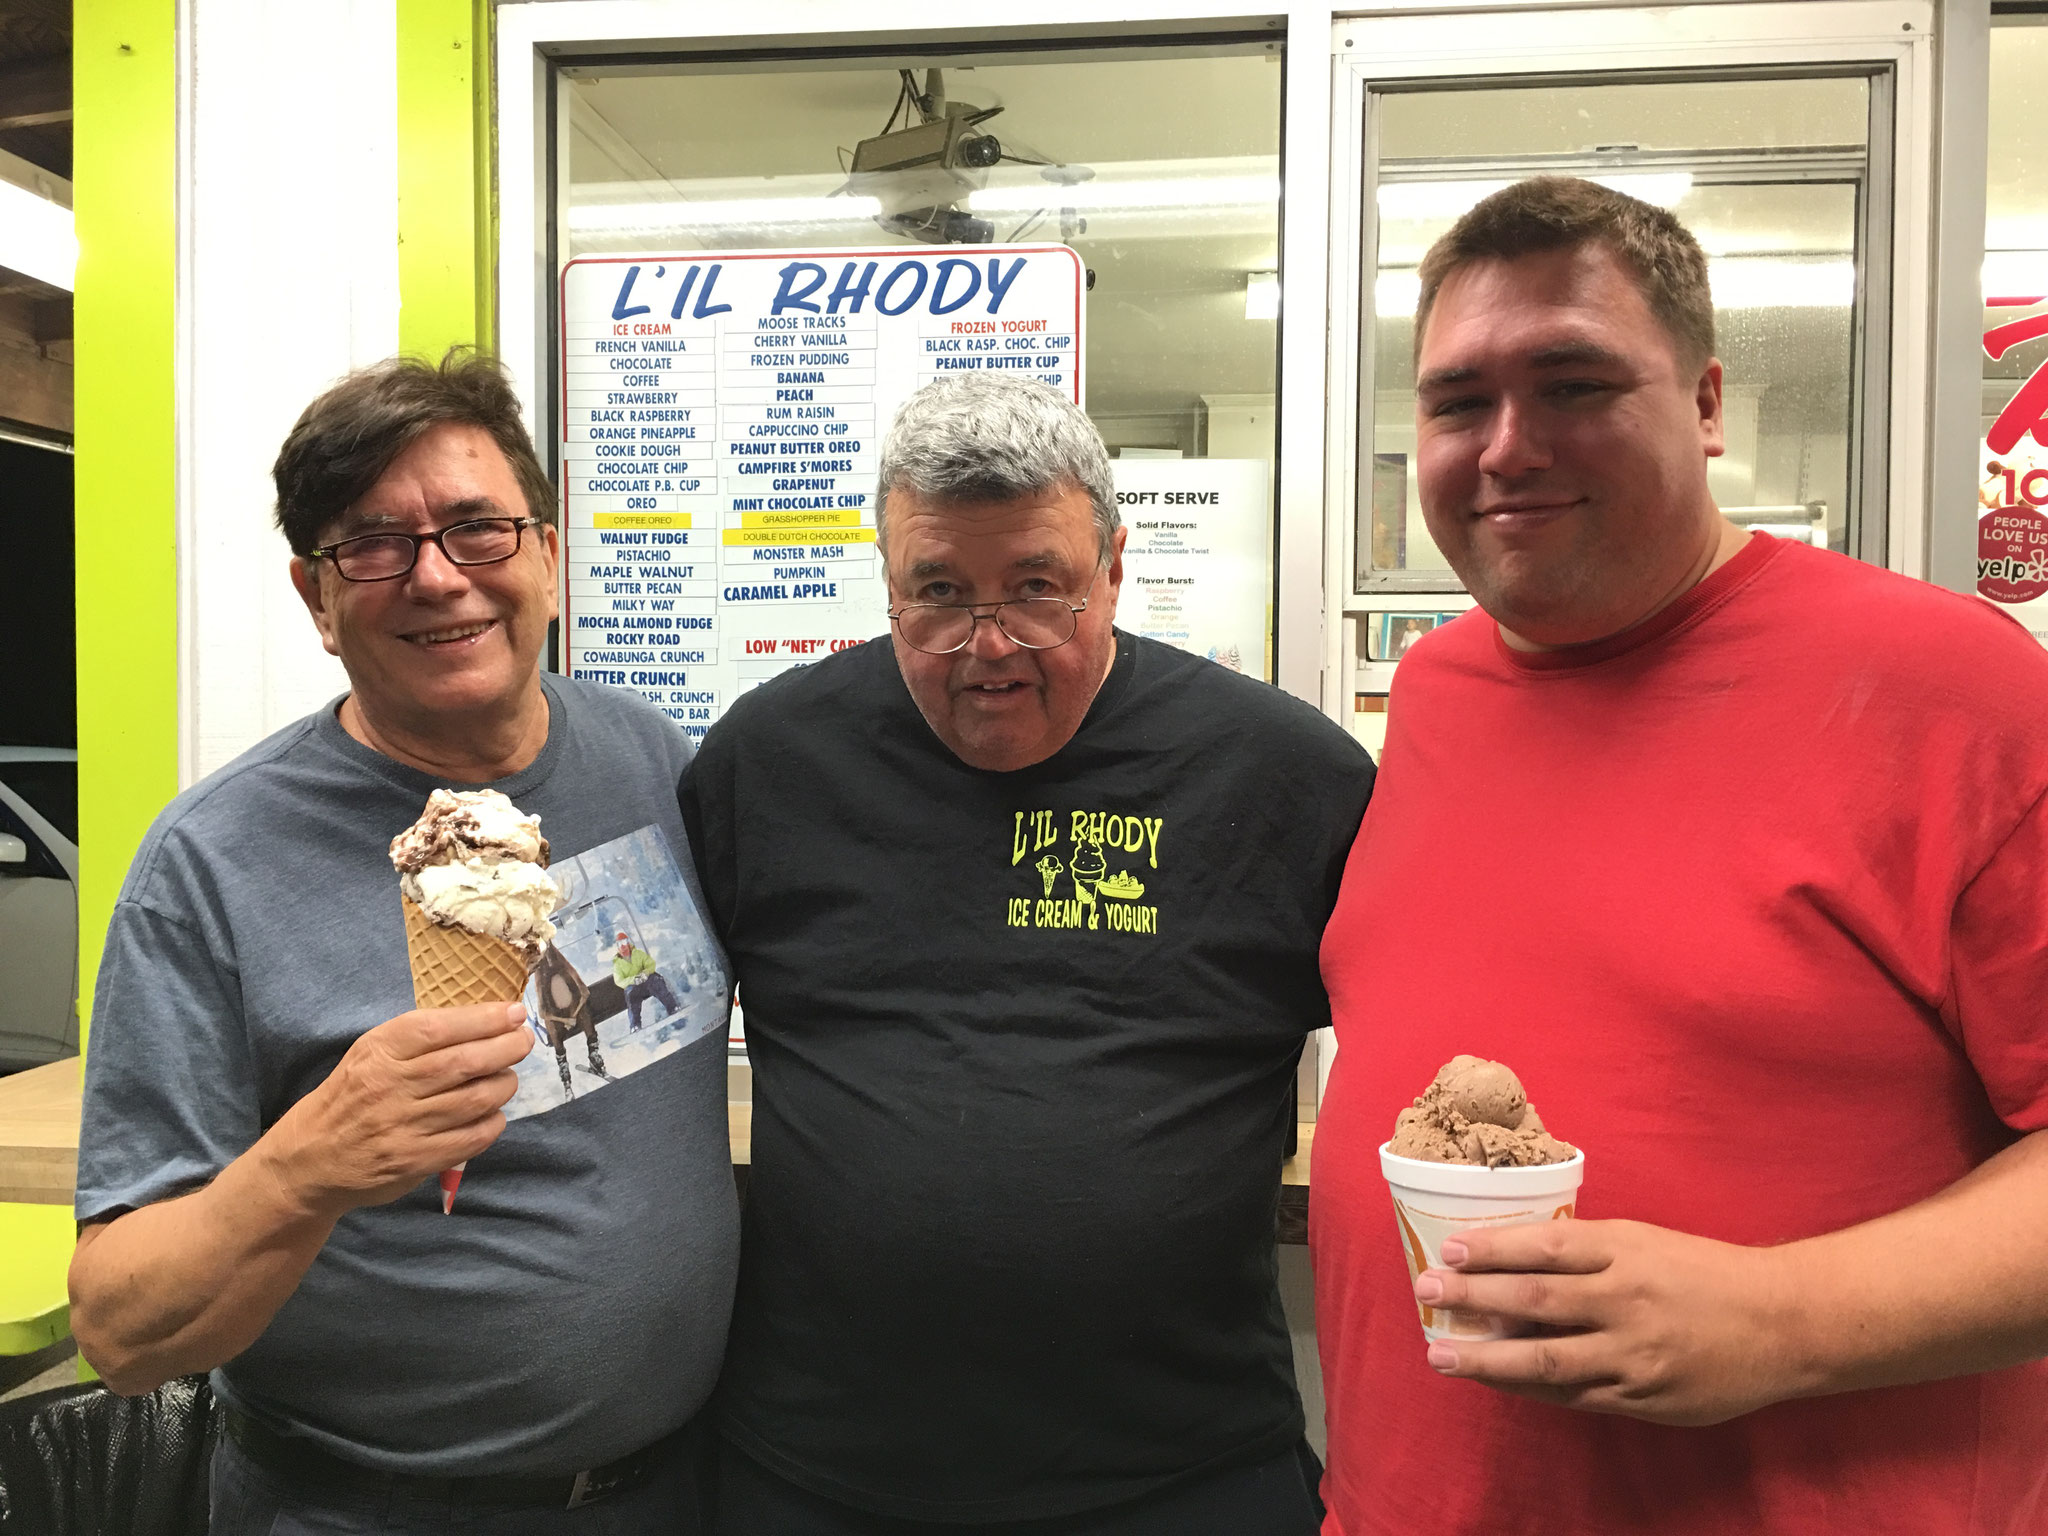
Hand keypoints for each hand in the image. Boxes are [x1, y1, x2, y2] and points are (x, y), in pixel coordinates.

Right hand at [258, 1003, 532, 1215]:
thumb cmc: (351, 1095)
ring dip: (503, 1085)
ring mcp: (403, 1126)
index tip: (514, 1012)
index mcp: (378, 1052)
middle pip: (464, 1062)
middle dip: (505, 1048)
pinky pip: (470, 1139)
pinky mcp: (414, 1161)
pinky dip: (492, 1123)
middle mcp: (390, 1086)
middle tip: (523, 1041)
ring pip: (474, 1099)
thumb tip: (484, 1020)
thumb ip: (417, 1038)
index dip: (484, 1018)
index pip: (438, 1027)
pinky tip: (493, 1114)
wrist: (310, 1158)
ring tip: (507, 1077)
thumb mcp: (370, 1054)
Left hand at [1414, 1219, 1803, 1425]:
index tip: (1449, 1249)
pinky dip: (1531, 1388)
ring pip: (1546, 1359)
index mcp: (1626, 1250)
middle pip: (1534, 1301)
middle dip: (1473, 1298)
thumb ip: (1586, 1251)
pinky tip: (1498, 1382)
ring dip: (1487, 1359)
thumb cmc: (1703, 1273)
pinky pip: (1574, 1395)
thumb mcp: (1645, 1241)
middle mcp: (1625, 1300)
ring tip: (1443, 1355)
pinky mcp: (1643, 1398)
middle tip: (1426, 1293)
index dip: (1492, 1249)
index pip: (1545, 1245)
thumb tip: (1512, 1258)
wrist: (1782, 1324)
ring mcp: (1634, 1355)